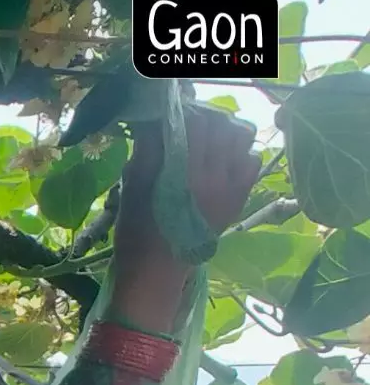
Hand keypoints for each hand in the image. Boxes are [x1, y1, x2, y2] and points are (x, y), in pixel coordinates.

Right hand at [108, 105, 259, 333]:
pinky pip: (251, 163)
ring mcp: (232, 189)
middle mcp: (216, 177)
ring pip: (241, 139)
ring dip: (224, 131)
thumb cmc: (136, 231)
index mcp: (187, 173)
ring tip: (206, 137)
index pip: (195, 122)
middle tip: (185, 122)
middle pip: (221, 125)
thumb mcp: (132, 187)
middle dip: (203, 117)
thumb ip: (146, 150)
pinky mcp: (238, 200)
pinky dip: (239, 153)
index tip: (167, 113)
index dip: (181, 111)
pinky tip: (220, 159)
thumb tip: (153, 118)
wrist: (157, 273)